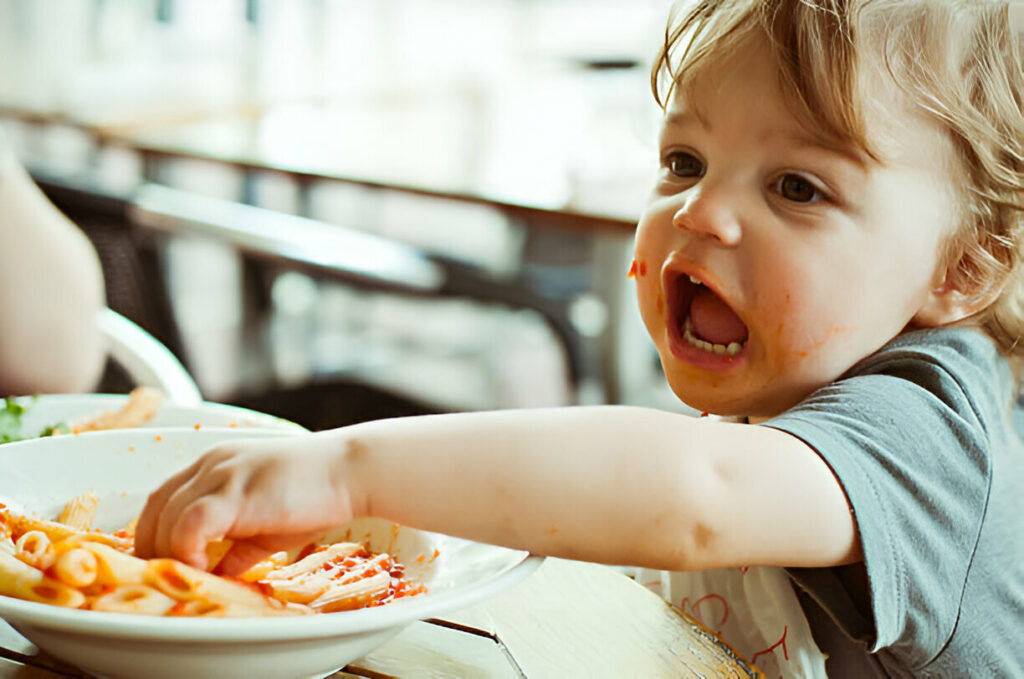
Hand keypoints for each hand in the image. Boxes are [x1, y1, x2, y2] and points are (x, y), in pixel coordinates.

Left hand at [134, 433, 358, 575]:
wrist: (353, 470)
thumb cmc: (318, 494)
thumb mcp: (267, 524)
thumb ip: (236, 546)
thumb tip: (216, 576)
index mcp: (215, 466)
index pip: (162, 499)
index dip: (155, 535)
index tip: (167, 566)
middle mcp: (211, 464)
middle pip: (154, 509)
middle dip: (154, 549)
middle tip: (174, 578)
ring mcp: (222, 474)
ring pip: (166, 518)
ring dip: (171, 553)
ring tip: (193, 576)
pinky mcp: (237, 492)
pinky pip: (191, 523)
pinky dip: (188, 550)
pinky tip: (206, 567)